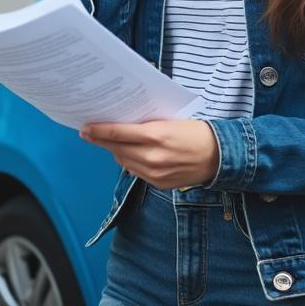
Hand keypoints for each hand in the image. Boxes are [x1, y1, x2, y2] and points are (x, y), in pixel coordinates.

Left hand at [80, 119, 218, 189]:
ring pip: (124, 161)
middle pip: (116, 149)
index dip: (98, 131)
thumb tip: (122, 124)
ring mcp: (155, 173)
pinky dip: (130, 162)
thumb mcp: (170, 121)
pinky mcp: (159, 184)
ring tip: (109, 142)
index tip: (85, 127)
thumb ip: (145, 126)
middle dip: (101, 141)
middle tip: (89, 133)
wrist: (219, 156)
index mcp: (155, 136)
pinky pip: (136, 172)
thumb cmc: (195, 132)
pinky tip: (128, 154)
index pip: (117, 133)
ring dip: (115, 151)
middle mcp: (152, 157)